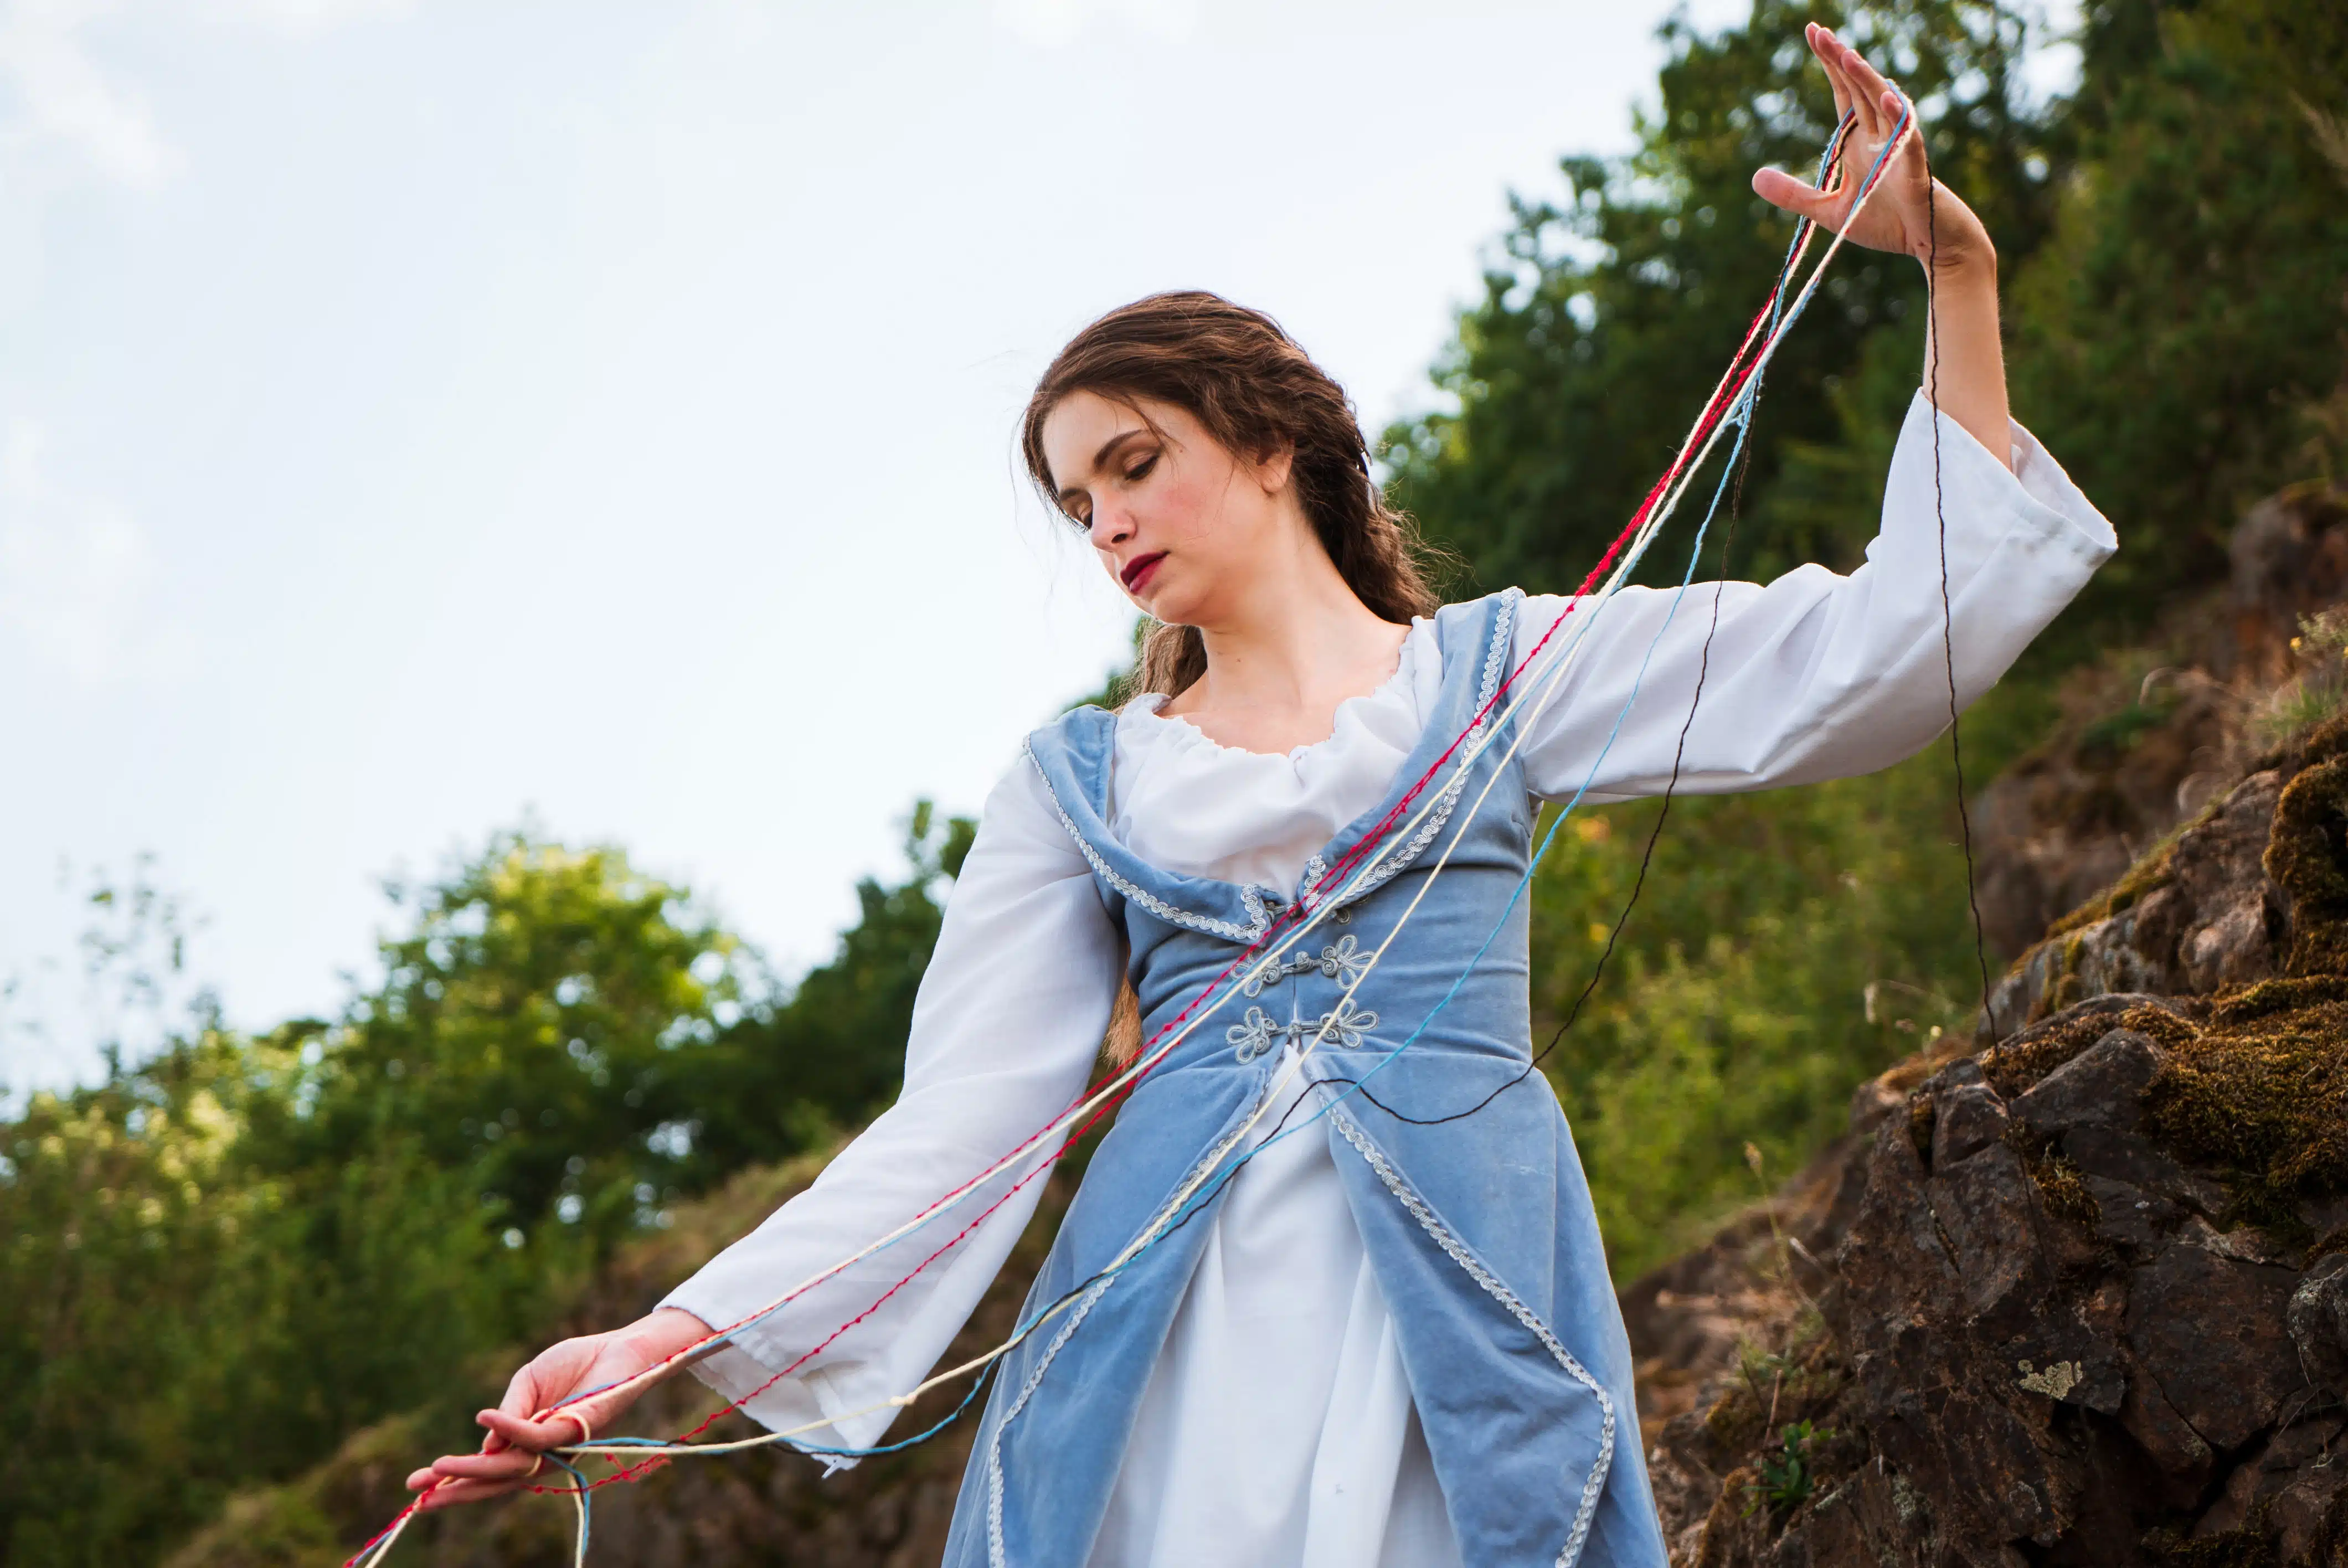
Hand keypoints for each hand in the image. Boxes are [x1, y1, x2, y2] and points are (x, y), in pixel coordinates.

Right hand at [404, 1306, 712, 1509]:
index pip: (490, 1471)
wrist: (621, 1347)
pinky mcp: (580, 1429)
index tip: (416, 1489)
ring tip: (438, 1468)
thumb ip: (508, 1413)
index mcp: (531, 1445)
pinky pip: (539, 1436)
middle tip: (417, 1497)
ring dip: (475, 1468)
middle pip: (498, 1480)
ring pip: (514, 1466)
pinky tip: (484, 1419)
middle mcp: (546, 1454)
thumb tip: (484, 1446)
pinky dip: (511, 1429)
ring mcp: (563, 1446)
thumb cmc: (576, 1365)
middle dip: (456, 1490)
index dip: (454, 1482)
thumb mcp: (528, 1384)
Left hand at [1752, 23, 1994, 280]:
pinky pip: (1907, 138)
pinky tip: (1886, 96)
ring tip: (1845, 55)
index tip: (1813, 34)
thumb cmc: (1885, 223)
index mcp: (1860, 142)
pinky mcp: (1914, 168)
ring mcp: (1898, 148)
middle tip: (1818, 32)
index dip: (1829, 64)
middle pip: (1858, 89)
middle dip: (1839, 61)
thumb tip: (1755, 178)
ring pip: (1882, 105)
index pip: (1843, 94)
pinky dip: (1897, 117)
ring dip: (1865, 80)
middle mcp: (1880, 136)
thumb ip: (1795, 195)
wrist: (1926, 243)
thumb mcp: (1829, 212)